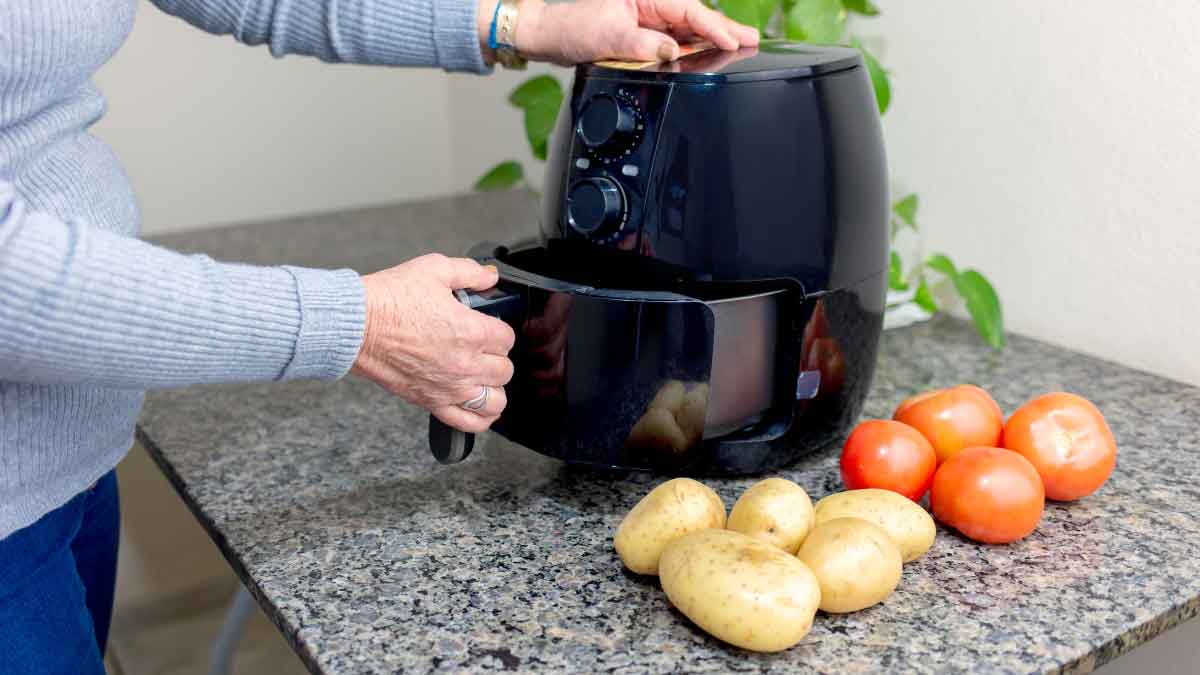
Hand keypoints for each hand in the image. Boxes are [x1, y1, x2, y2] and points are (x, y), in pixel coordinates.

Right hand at [351, 254, 515, 432]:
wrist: (357, 325)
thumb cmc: (390, 300)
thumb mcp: (435, 269)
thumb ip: (470, 272)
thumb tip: (490, 277)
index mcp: (471, 331)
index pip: (507, 338)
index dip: (499, 329)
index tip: (488, 327)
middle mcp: (465, 364)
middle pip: (504, 370)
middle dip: (496, 356)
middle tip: (482, 348)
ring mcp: (450, 387)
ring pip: (494, 400)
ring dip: (494, 388)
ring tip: (485, 378)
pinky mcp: (431, 401)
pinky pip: (469, 422)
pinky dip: (481, 418)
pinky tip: (481, 407)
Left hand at [479, 0, 759, 65]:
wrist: (549, 36)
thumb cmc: (572, 28)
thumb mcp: (609, 38)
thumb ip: (645, 46)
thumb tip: (674, 52)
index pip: (689, 11)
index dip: (714, 26)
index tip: (733, 39)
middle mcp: (651, 3)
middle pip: (695, 17)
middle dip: (723, 28)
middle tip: (753, 39)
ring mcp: (649, 18)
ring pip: (688, 29)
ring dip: (711, 38)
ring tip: (741, 44)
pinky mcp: (644, 32)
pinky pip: (675, 39)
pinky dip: (693, 46)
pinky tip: (710, 52)